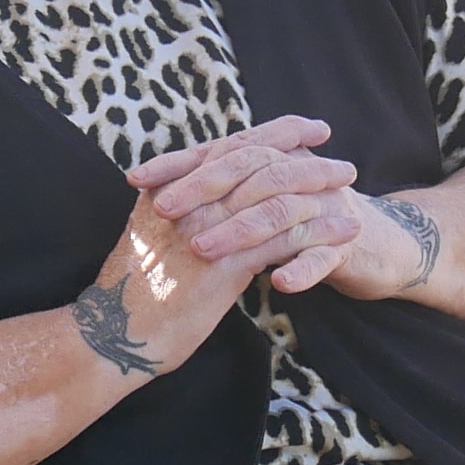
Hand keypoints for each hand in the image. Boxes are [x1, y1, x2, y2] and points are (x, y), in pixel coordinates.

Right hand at [80, 118, 349, 381]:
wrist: (115, 336)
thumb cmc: (136, 293)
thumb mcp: (152, 236)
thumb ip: (179, 209)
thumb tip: (211, 195)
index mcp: (170, 187)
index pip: (230, 146)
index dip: (274, 133)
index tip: (308, 128)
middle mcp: (188, 200)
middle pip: (257, 162)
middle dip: (304, 157)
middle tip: (342, 163)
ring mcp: (205, 228)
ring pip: (275, 195)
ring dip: (319, 189)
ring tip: (350, 192)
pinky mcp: (223, 264)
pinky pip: (283, 239)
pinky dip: (318, 232)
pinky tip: (345, 232)